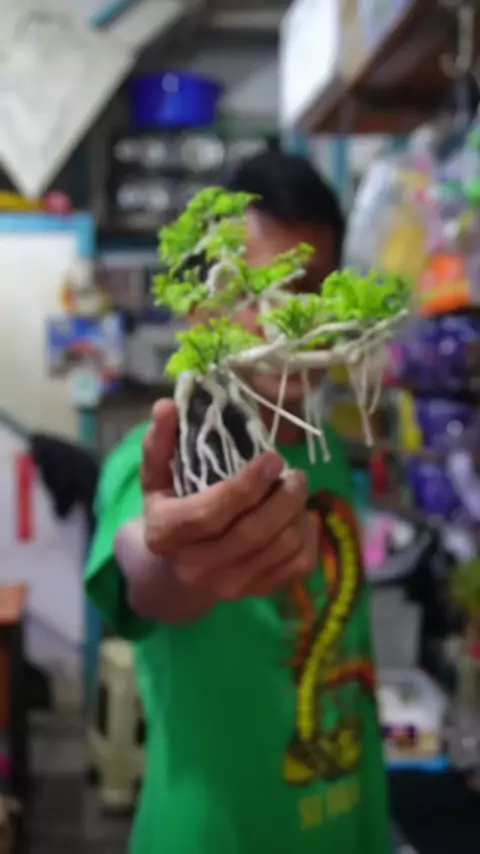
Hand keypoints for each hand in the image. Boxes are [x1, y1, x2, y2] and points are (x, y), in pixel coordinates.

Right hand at [142, 399, 317, 599]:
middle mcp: (196, 567)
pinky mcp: (255, 593)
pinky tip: (300, 518)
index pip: (212, 512)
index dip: (247, 485)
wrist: (175, 570)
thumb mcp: (157, 477)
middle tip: (297, 473)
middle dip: (285, 498)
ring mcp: (228, 586)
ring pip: (281, 549)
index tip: (273, 458)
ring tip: (296, 490)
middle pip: (254, 533)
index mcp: (167, 533)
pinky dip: (309, 538)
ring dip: (298, 513)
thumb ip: (161, 442)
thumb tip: (166, 405)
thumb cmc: (170, 509)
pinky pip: (298, 567)